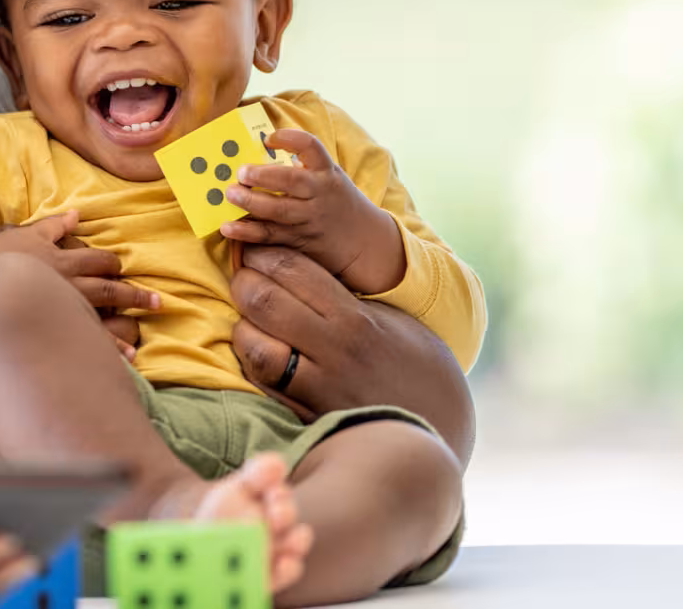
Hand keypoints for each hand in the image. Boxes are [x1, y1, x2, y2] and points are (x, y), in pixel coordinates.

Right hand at [0, 211, 160, 336]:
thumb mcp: (25, 235)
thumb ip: (54, 226)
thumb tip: (77, 215)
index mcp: (61, 259)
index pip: (98, 261)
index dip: (113, 265)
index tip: (122, 270)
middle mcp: (66, 283)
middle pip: (108, 289)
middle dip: (134, 295)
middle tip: (157, 302)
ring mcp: (60, 308)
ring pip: (101, 317)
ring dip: (125, 327)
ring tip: (140, 338)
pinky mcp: (50, 328)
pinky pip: (83, 339)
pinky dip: (105, 349)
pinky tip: (121, 359)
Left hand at [219, 129, 405, 295]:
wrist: (364, 241)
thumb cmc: (336, 202)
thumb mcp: (328, 179)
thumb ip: (303, 167)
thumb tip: (257, 154)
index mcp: (326, 172)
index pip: (311, 147)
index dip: (289, 139)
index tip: (268, 138)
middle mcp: (319, 194)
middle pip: (292, 181)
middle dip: (264, 175)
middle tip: (240, 172)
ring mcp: (309, 219)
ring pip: (279, 211)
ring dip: (251, 202)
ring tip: (230, 194)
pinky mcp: (299, 241)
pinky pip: (270, 236)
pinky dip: (247, 233)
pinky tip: (228, 227)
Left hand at [227, 246, 475, 461]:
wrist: (439, 430)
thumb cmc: (420, 369)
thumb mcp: (394, 321)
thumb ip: (348, 300)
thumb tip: (300, 273)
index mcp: (356, 319)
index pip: (293, 271)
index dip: (265, 255)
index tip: (255, 251)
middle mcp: (334, 351)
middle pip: (265, 302)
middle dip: (244, 282)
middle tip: (242, 278)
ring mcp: (318, 388)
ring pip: (255, 349)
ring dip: (242, 328)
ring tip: (247, 320)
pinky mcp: (308, 418)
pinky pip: (263, 387)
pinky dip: (251, 366)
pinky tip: (255, 353)